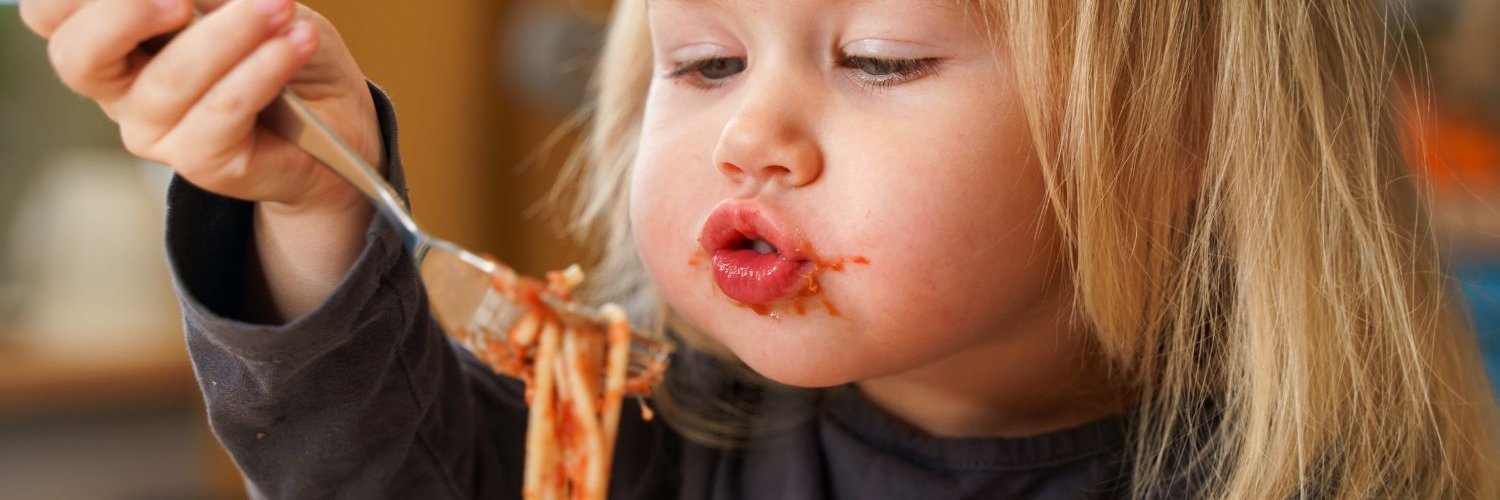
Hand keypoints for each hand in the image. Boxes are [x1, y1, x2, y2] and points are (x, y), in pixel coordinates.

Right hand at [19, 0, 382, 215]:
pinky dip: (262, 69)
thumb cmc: (279, 47)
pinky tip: (295, 43)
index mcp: (116, 40)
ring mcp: (156, 132)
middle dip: (122, 14)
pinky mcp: (201, 162)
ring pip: (170, 80)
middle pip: (77, 55)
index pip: (51, 13)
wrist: (337, 118)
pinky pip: (222, 111)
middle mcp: (121, 89)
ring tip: (279, 7)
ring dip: (230, 34)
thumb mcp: (239, 1)